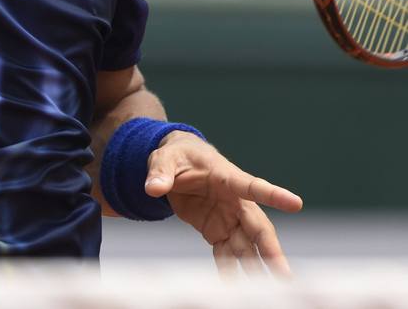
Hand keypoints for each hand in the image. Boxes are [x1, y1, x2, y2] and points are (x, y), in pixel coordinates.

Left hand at [146, 131, 302, 277]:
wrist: (176, 164)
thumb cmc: (176, 155)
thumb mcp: (164, 159)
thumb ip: (160, 173)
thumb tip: (153, 188)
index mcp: (225, 176)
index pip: (251, 185)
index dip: (273, 194)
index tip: (296, 203)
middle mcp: (234, 200)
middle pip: (257, 226)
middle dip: (271, 250)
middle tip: (284, 275)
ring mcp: (228, 218)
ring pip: (246, 246)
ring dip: (254, 268)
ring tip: (263, 293)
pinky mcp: (218, 231)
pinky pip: (228, 254)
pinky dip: (232, 271)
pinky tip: (236, 290)